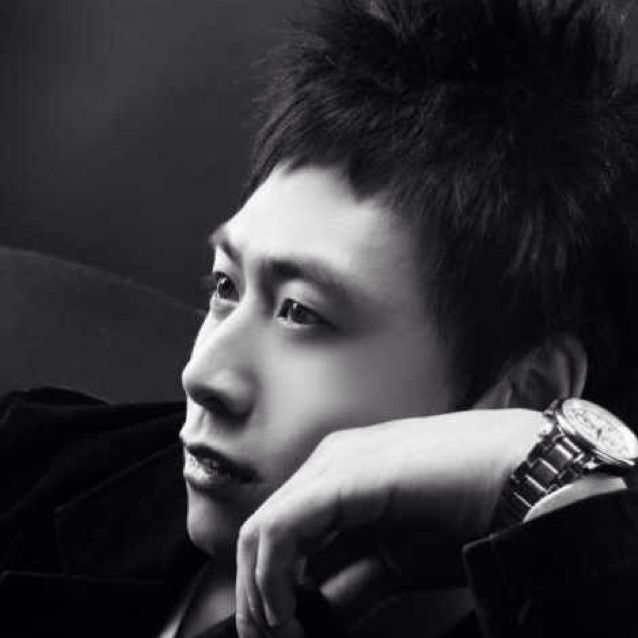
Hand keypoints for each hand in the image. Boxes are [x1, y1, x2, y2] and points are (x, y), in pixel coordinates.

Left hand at [235, 409, 543, 636]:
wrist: (523, 476)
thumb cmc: (471, 513)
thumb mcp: (398, 563)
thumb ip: (354, 584)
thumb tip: (318, 611)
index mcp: (340, 479)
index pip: (281, 536)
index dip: (268, 591)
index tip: (281, 635)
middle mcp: (329, 465)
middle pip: (263, 534)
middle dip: (256, 596)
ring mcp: (334, 465)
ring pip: (262, 531)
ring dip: (258, 591)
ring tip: (278, 633)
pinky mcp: (344, 476)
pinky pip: (282, 528)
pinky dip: (271, 575)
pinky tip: (283, 609)